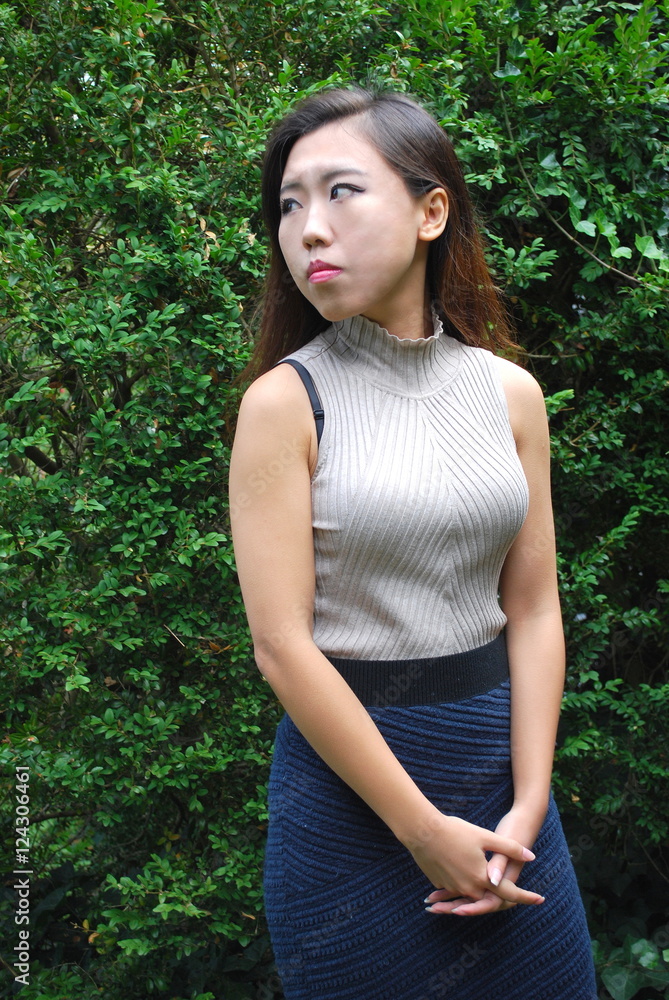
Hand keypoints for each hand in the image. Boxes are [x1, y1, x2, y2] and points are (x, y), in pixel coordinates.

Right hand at [408, 812, 543, 913]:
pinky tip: (462, 869)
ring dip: (481, 890)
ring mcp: (452, 887)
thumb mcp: (485, 836)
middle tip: (514, 889)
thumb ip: (509, 848)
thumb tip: (531, 856)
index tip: (541, 899)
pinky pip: (456, 888)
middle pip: (490, 896)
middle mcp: (468, 888)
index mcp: (482, 878)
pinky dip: (463, 885)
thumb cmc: (455, 831)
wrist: (422, 832)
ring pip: (472, 893)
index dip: (526, 896)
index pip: (510, 893)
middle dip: (502, 894)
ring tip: (484, 879)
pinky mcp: (440, 883)